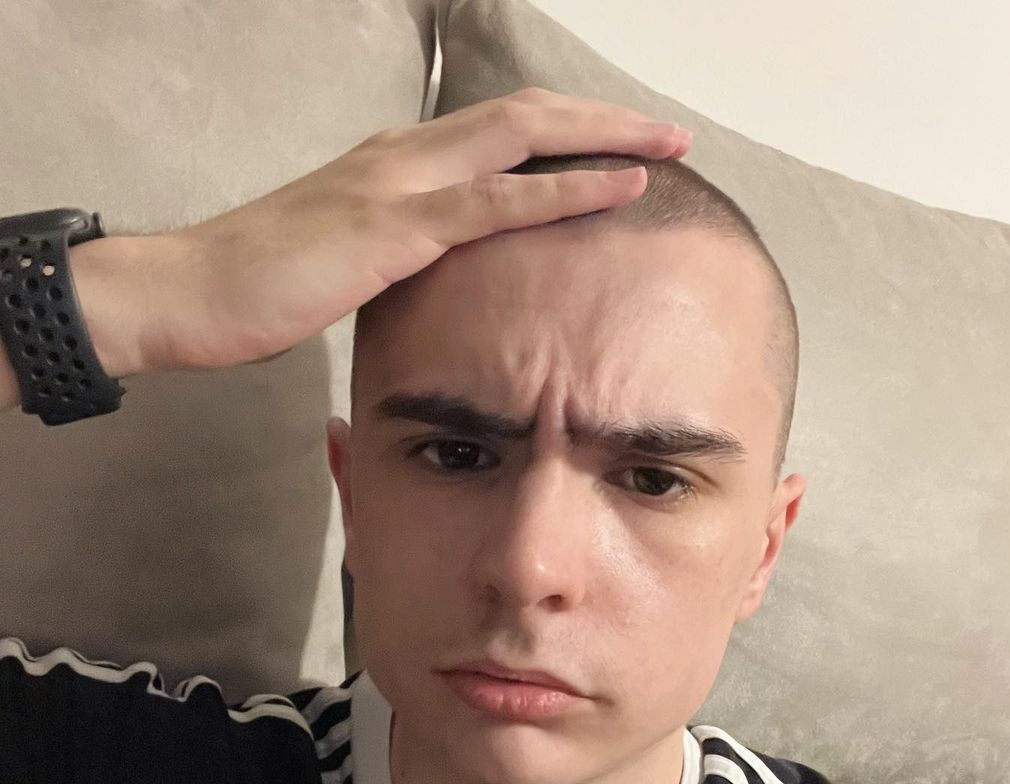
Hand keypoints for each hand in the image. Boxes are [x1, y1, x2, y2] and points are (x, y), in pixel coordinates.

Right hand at [118, 87, 691, 375]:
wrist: (191, 292)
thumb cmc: (260, 285)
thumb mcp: (340, 258)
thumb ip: (392, 251)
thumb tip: (432, 274)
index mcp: (394, 164)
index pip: (496, 132)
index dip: (564, 132)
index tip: (619, 145)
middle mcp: (403, 156)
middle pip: (525, 116)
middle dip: (602, 120)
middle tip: (667, 133)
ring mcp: (399, 184)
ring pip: (523, 141)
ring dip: (604, 140)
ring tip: (668, 147)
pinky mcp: (393, 226)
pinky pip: (496, 201)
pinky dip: (566, 190)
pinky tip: (619, 188)